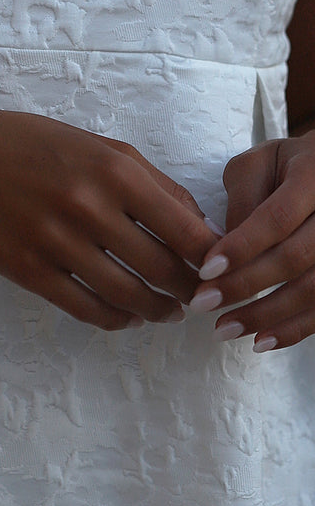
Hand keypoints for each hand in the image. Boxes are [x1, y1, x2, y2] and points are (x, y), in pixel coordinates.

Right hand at [0, 94, 217, 330]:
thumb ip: (152, 183)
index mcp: (115, 171)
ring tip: (165, 311)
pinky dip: (115, 320)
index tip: (218, 269)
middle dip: (188, 291)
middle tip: (194, 297)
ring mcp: (56, 242)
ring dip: (156, 311)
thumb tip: (198, 228)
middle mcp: (89, 207)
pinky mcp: (28, 270)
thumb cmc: (33, 145)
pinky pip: (86, 309)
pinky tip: (124, 316)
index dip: (212, 259)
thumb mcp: (99, 147)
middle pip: (163, 269)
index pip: (188, 229)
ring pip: (127, 296)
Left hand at [189, 131, 314, 350]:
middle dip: (245, 285)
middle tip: (203, 304)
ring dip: (267, 315)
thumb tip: (223, 246)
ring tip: (224, 329)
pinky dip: (295, 330)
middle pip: (295, 258)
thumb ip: (242, 197)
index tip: (206, 271)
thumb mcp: (259, 164)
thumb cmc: (288, 166)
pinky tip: (262, 341)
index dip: (241, 248)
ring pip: (313, 289)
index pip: (277, 218)